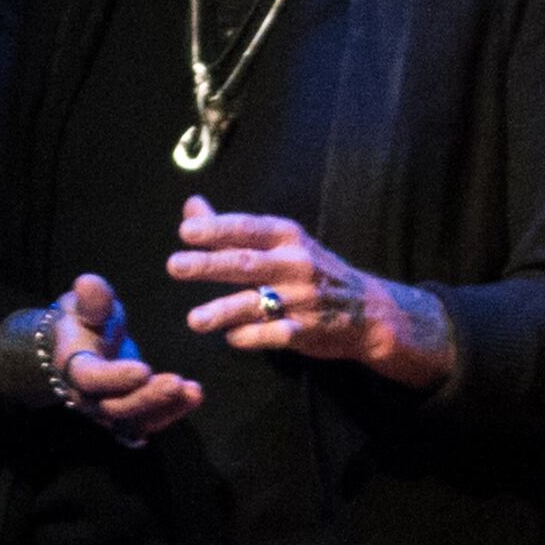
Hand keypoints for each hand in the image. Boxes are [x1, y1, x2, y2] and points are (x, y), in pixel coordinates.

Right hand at [51, 271, 203, 446]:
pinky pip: (149, 421)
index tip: (143, 369)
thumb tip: (89, 283)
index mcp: (73, 367)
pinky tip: (193, 395)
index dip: (116, 377)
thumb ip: (91, 299)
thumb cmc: (82, 321)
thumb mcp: (83, 304)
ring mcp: (108, 411)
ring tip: (194, 391)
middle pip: (116, 407)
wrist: (77, 346)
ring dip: (166, 407)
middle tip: (176, 383)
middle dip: (148, 398)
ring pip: (136, 420)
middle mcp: (88, 397)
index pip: (91, 378)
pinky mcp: (128, 417)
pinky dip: (173, 411)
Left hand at [168, 194, 456, 388]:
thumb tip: (191, 207)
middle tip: (175, 266)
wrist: (369, 310)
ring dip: (223, 310)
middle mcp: (294, 264)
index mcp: (286, 236)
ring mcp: (302, 299)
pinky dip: (251, 337)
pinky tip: (231, 338)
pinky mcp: (308, 331)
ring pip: (256, 303)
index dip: (216, 229)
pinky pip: (275, 335)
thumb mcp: (280, 241)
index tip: (185, 232)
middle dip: (209, 265)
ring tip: (194, 320)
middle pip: (246, 263)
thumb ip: (232, 230)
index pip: (247, 228)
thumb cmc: (311, 268)